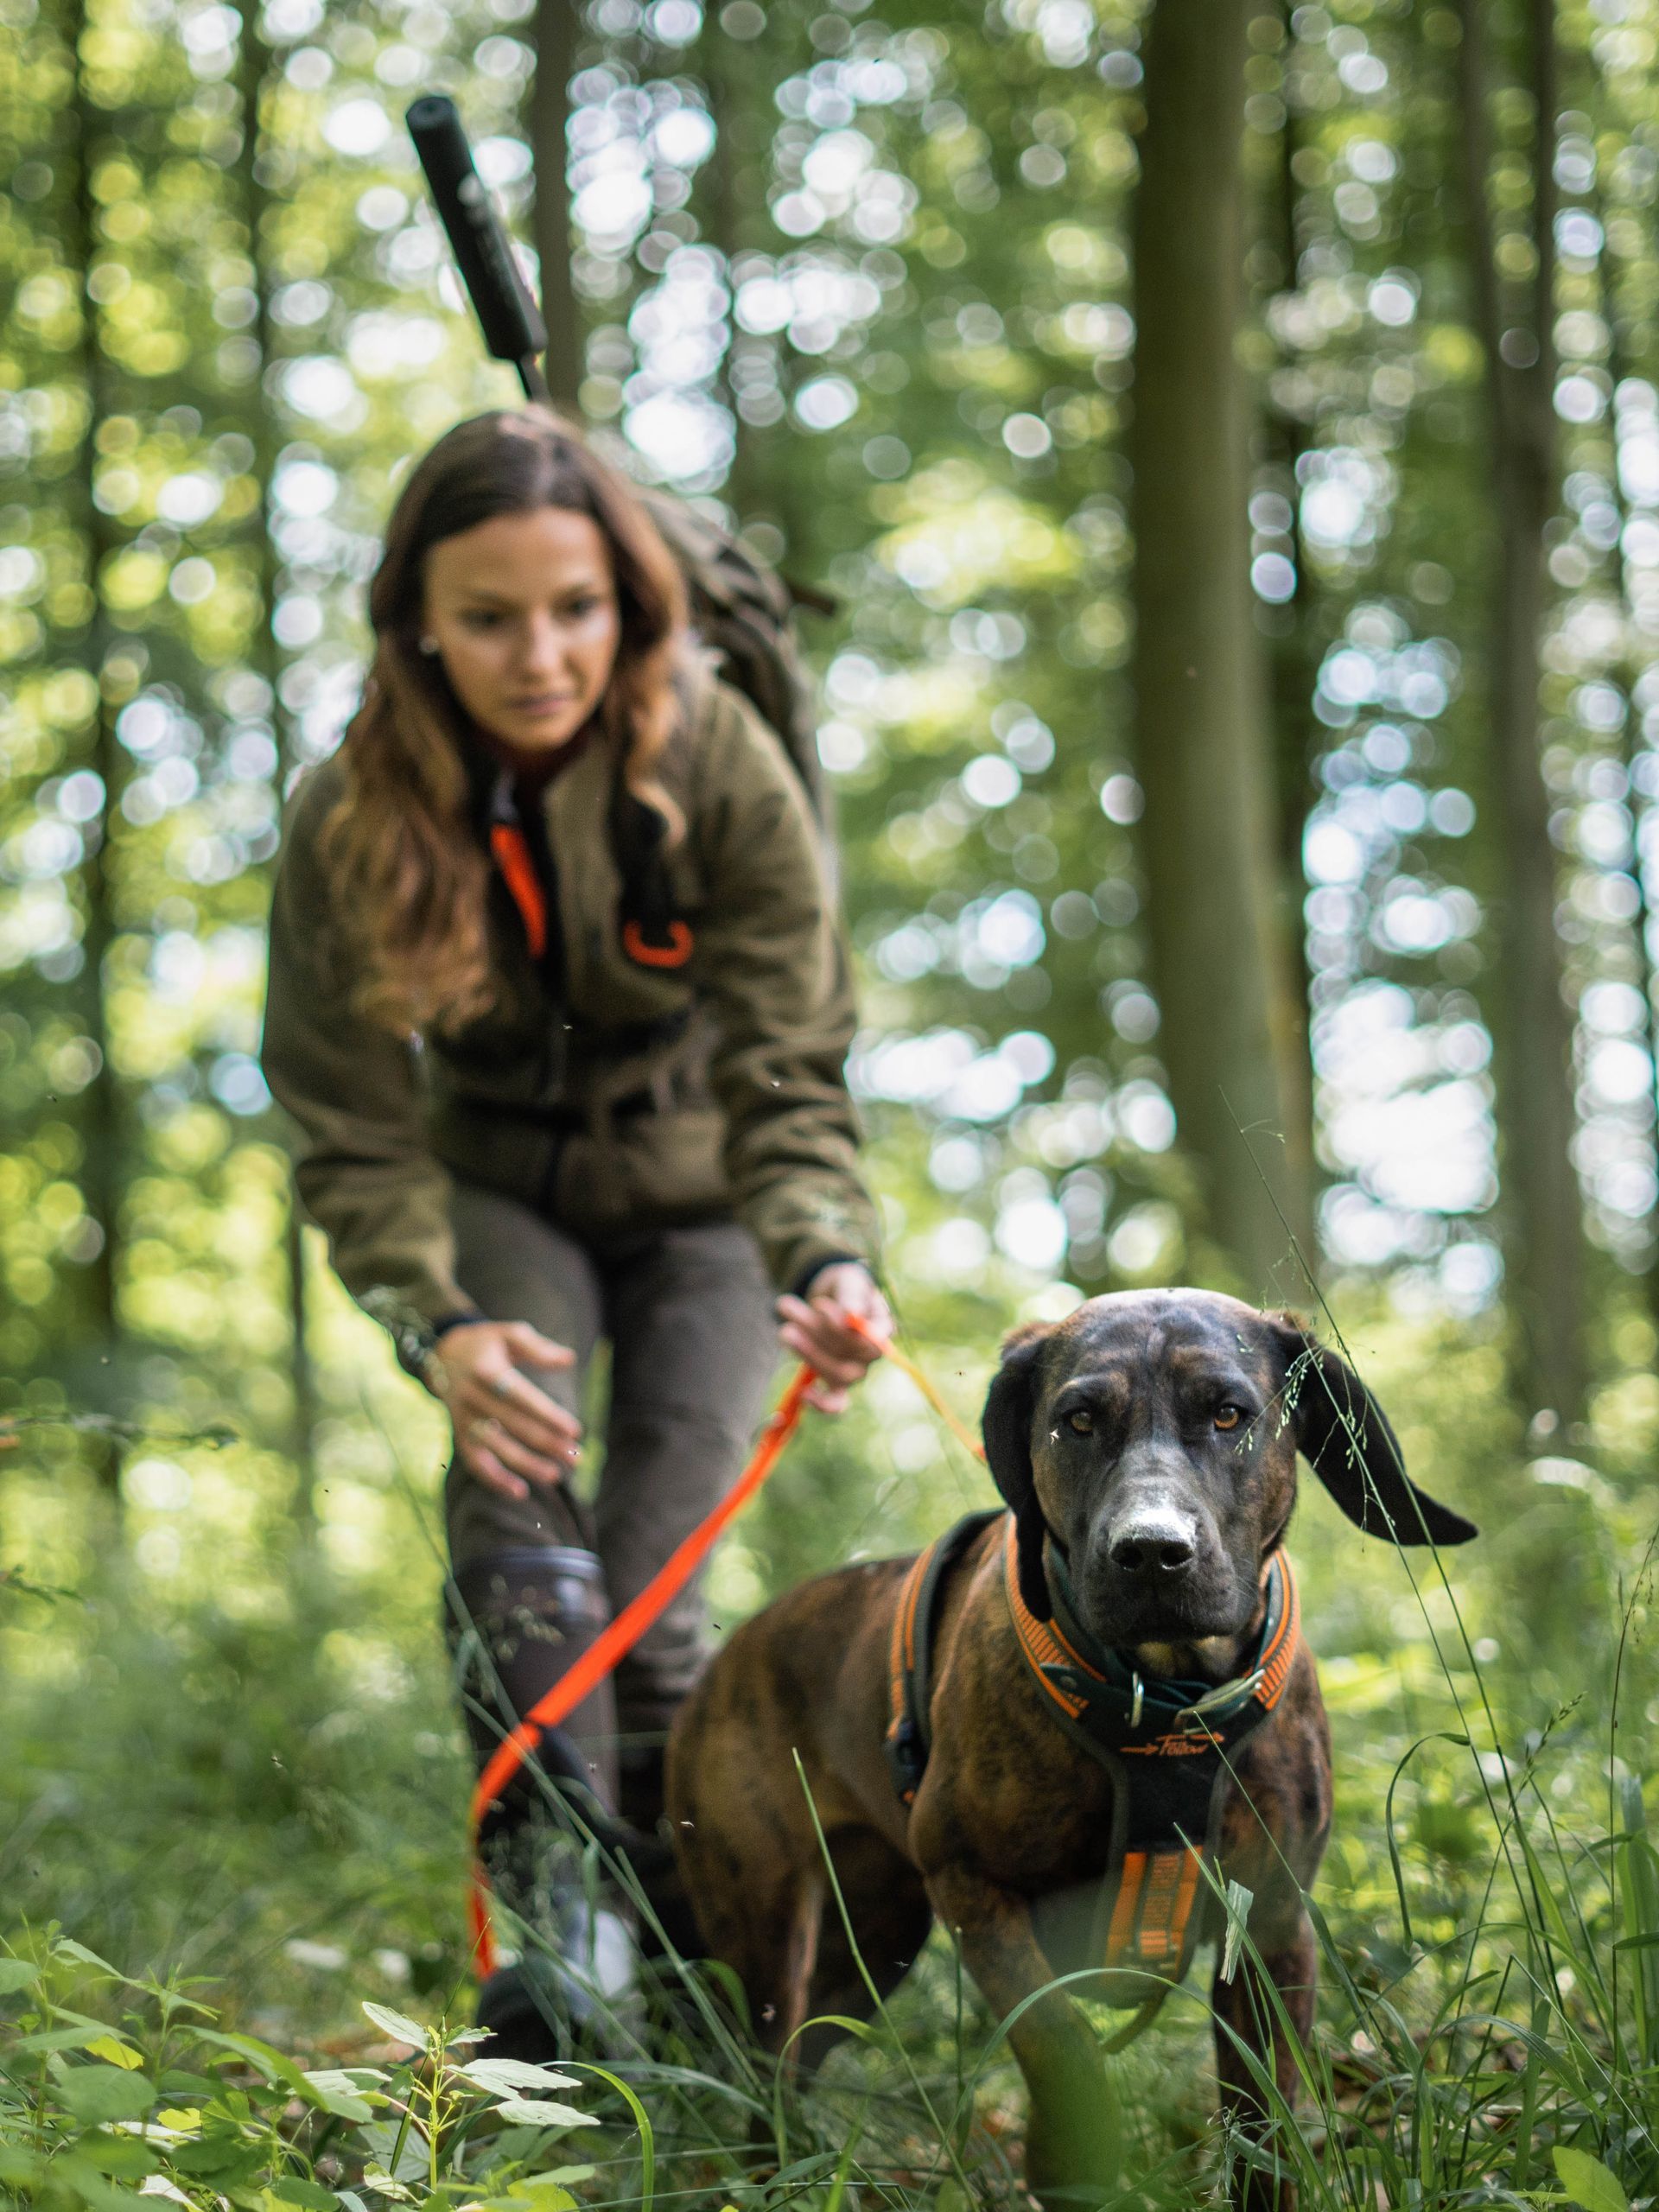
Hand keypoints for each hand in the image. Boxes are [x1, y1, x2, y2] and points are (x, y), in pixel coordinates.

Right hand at [426, 1319, 582, 1500]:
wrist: (440, 1355)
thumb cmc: (486, 1344)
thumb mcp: (509, 1334)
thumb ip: (538, 1348)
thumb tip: (569, 1360)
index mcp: (487, 1370)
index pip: (521, 1398)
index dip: (548, 1415)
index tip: (575, 1430)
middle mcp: (472, 1397)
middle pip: (513, 1426)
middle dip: (547, 1443)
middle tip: (576, 1457)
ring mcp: (463, 1419)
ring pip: (496, 1449)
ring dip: (527, 1465)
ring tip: (555, 1475)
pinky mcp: (459, 1434)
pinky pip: (475, 1462)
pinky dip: (495, 1480)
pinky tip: (520, 1492)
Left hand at [775, 1262, 892, 1414]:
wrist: (832, 1296)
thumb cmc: (844, 1287)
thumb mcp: (848, 1281)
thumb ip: (851, 1294)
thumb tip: (851, 1314)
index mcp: (882, 1327)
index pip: (873, 1340)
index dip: (844, 1330)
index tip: (819, 1306)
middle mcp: (870, 1354)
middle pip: (850, 1357)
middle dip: (816, 1334)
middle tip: (788, 1306)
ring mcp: (854, 1370)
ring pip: (836, 1373)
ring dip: (807, 1351)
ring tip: (785, 1328)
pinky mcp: (835, 1381)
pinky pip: (836, 1402)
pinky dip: (822, 1403)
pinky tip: (804, 1394)